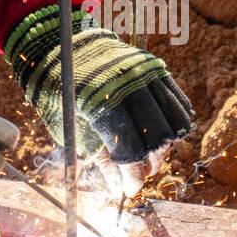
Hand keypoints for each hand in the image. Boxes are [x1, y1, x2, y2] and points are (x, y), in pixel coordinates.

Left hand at [5, 5, 192, 192]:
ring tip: (151, 156)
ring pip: (173, 122)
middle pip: (156, 139)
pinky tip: (163, 134)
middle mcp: (127, 87)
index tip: (130, 190)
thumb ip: (97, 159)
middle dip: (150, 165)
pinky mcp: (154, 68)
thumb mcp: (69, 129)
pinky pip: (177, 102)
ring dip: (165, 146)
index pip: (130, 151)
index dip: (133, 177)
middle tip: (140, 174)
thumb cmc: (60, 92)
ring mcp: (144, 74)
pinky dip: (175, 123)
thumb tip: (119, 189)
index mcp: (99, 103)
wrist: (62, 45)